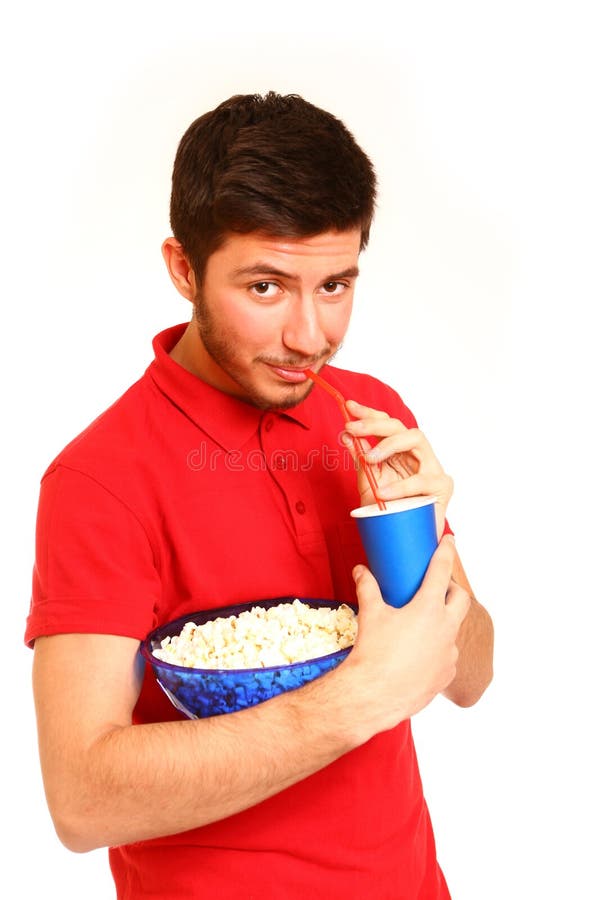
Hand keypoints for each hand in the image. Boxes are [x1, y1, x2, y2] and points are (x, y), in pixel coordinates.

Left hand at [342, 399, 452, 535]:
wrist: (408, 541)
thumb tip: (346, 435)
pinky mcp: (442, 486)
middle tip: (353, 428)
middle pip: (400, 426)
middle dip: (375, 424)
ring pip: (417, 439)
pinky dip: (401, 486)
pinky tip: (383, 492)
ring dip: (389, 445)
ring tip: (369, 459)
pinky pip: (421, 480)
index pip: (387, 425)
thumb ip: (361, 461)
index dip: (369, 414)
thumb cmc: (391, 512)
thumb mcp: (370, 484)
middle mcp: (418, 455)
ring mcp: (432, 467)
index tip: (350, 407)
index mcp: (401, 452)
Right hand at [344, 535, 470, 732]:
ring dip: (443, 621)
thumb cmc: (373, 652)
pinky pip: (447, 655)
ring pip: (453, 629)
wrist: (374, 695)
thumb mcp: (370, 614)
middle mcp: (446, 628)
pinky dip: (437, 647)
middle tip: (437, 586)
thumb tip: (361, 571)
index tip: (449, 541)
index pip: (442, 571)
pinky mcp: (447, 674)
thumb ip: (368, 588)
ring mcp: (450, 653)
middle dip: (452, 588)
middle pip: (461, 598)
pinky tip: (420, 652)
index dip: (446, 552)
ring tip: (421, 624)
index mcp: (429, 608)